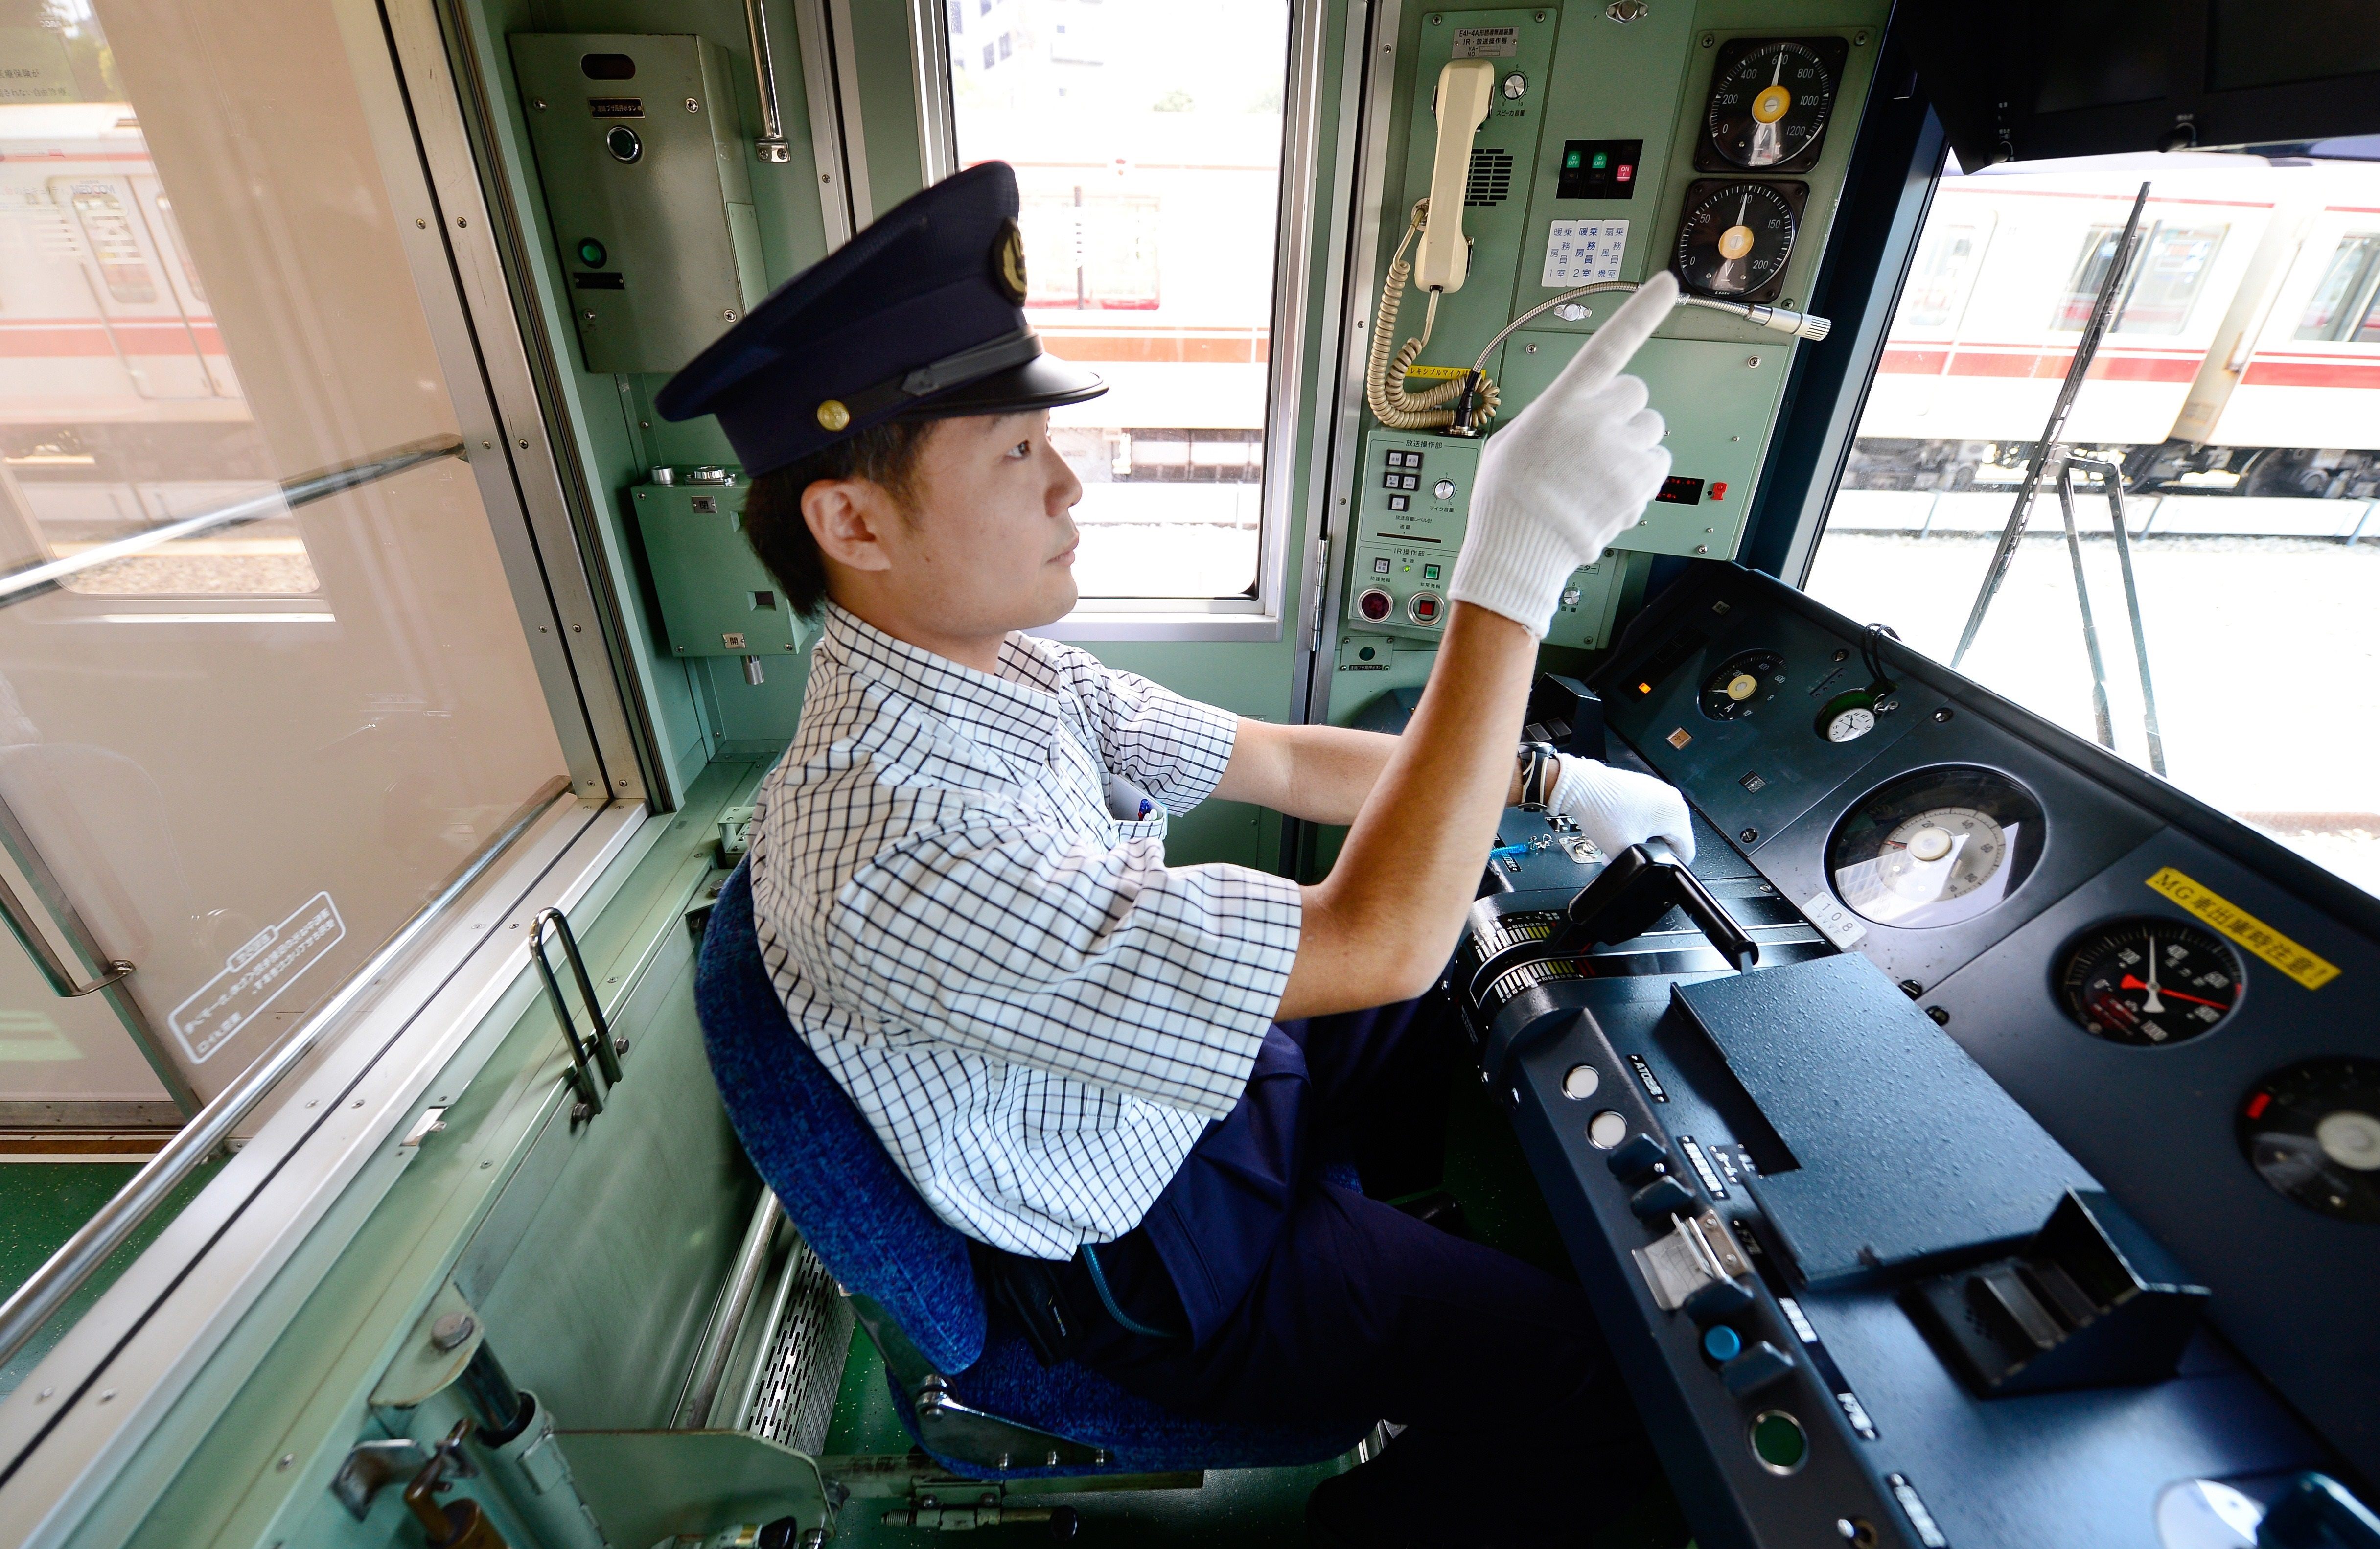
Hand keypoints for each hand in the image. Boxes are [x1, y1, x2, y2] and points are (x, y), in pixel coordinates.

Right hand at [1448, 272, 1676, 633]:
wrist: (1518, 548)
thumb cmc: (1507, 498)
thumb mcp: (1513, 440)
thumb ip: (1552, 417)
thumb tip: (1572, 418)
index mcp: (1560, 402)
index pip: (1606, 345)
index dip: (1639, 312)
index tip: (1666, 285)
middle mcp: (1594, 420)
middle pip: (1635, 394)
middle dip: (1621, 413)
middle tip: (1596, 441)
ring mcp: (1619, 451)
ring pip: (1650, 430)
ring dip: (1632, 447)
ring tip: (1599, 475)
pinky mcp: (1638, 482)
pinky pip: (1658, 464)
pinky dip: (1640, 477)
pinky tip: (1609, 493)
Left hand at [1550, 755, 1695, 865]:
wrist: (1578, 786)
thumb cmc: (1602, 811)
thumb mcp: (1624, 850)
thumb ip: (1638, 867)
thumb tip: (1638, 873)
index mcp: (1677, 813)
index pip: (1686, 851)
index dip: (1670, 866)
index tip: (1654, 870)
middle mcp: (1672, 798)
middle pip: (1671, 838)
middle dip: (1651, 851)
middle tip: (1630, 856)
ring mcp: (1657, 790)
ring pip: (1657, 826)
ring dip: (1641, 838)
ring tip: (1620, 844)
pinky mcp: (1643, 787)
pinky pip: (1647, 813)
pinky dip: (1636, 824)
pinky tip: (1618, 830)